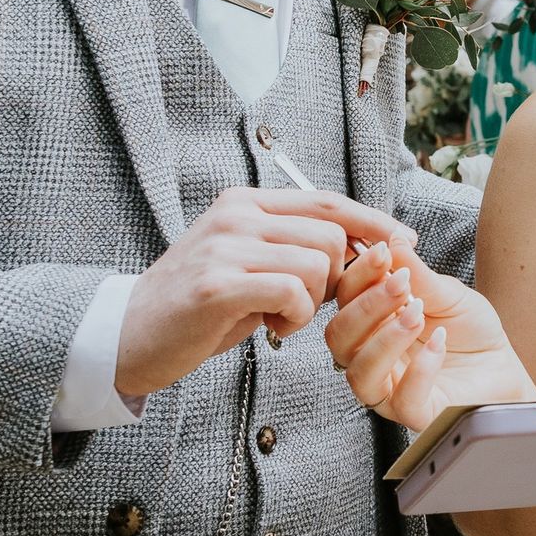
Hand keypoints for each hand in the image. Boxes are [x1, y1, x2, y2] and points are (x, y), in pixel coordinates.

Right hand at [115, 187, 409, 397]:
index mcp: (245, 203)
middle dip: (336, 278)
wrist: (129, 335)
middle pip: (332, 235)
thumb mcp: (247, 264)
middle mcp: (236, 214)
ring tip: (278, 319)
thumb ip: (293, 249)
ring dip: (311, 303)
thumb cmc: (198, 308)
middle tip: (305, 305)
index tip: (406, 241)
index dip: (373, 221)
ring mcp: (226, 247)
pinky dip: (295, 318)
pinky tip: (270, 329)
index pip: (327, 200)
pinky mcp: (218, 284)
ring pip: (317, 265)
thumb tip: (363, 250)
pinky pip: (293, 293)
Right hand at [324, 239, 535, 431]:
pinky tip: (438, 343)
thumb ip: (418, 272)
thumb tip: (393, 239)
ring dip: (386, 339)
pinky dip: (419, 370)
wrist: (505, 368)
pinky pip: (401, 400)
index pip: (343, 300)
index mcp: (372, 324)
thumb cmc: (472, 333)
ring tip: (418, 314)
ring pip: (360, 373)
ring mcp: (390, 388)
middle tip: (401, 283)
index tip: (382, 253)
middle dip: (367, 306)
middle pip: (339, 337)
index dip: (357, 275)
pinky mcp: (416, 414)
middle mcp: (372, 357)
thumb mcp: (448, 294)